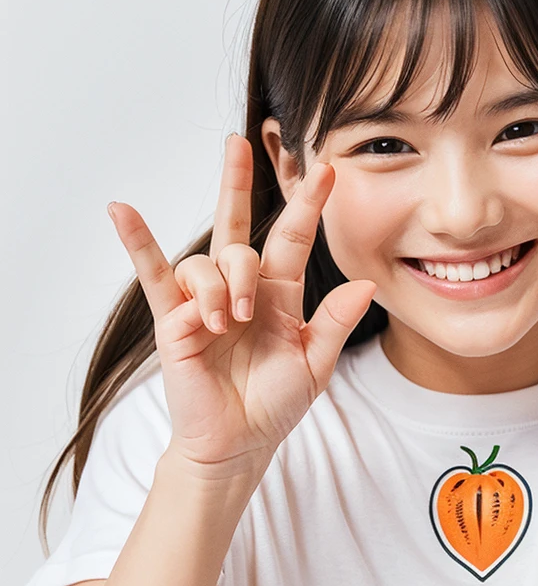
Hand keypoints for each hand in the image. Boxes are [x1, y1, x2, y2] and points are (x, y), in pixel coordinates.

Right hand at [108, 134, 375, 474]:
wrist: (239, 442)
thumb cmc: (277, 402)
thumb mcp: (317, 362)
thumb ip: (336, 322)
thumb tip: (367, 285)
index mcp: (279, 293)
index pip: (293, 238)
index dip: (309, 204)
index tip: (327, 169)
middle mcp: (240, 287)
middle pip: (237, 224)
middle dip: (236, 181)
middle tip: (238, 142)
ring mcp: (203, 300)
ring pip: (209, 263)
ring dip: (221, 287)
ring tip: (227, 322)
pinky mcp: (171, 319)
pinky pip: (153, 274)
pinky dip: (138, 242)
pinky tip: (122, 210)